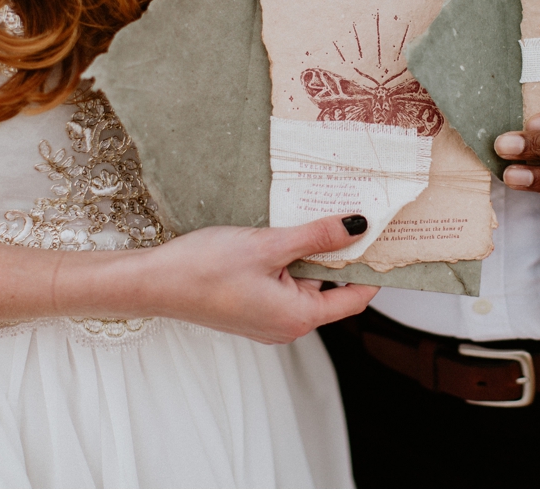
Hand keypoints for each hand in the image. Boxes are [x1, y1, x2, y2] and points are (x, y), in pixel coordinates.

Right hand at [111, 214, 378, 343]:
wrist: (153, 283)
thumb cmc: (205, 269)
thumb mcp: (268, 245)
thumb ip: (316, 236)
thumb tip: (358, 226)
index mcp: (298, 317)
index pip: (355, 297)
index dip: (374, 269)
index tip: (387, 240)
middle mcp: (287, 325)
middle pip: (330, 287)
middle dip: (341, 254)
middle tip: (352, 213)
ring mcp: (268, 319)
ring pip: (305, 282)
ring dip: (311, 253)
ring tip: (316, 216)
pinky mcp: (252, 307)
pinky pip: (282, 282)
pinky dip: (289, 259)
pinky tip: (284, 233)